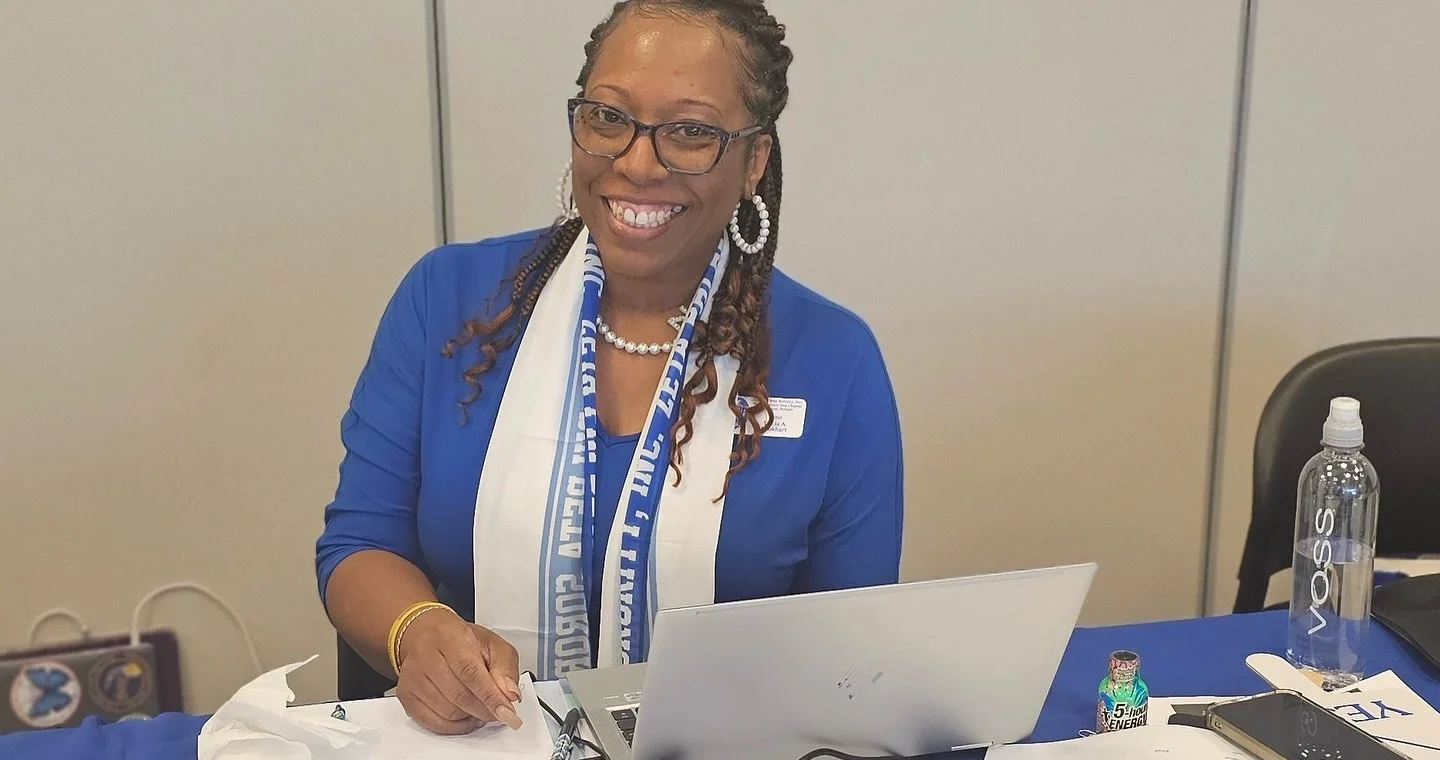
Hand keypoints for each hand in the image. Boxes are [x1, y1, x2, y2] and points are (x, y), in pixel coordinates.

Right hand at [394, 610, 522, 734]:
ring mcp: (413, 678)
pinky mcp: (406, 696)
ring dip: (472, 716)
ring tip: (482, 706)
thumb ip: (505, 667)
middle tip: (500, 711)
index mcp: (449, 637)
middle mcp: (425, 657)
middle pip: (459, 695)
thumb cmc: (459, 640)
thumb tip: (510, 694)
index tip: (507, 712)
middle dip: (485, 709)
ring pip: (448, 713)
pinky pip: (435, 724)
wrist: (425, 635)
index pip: (470, 672)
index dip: (490, 696)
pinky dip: (457, 726)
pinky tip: (467, 716)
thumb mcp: (492, 643)